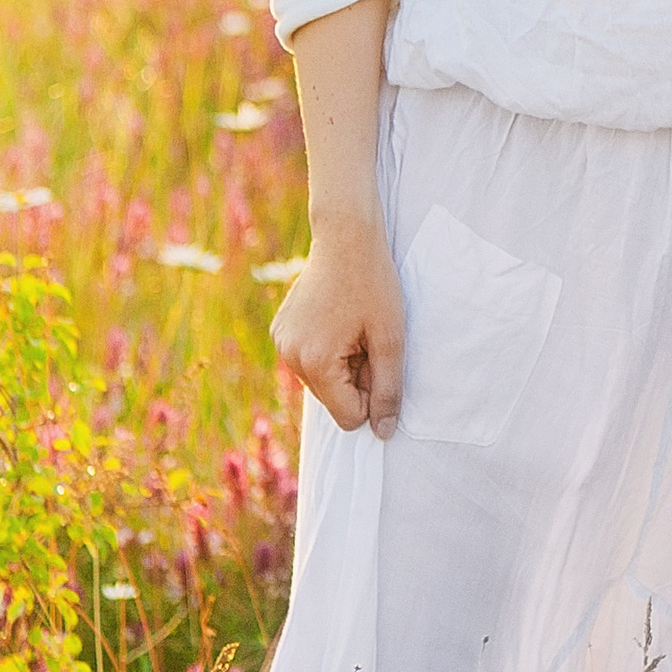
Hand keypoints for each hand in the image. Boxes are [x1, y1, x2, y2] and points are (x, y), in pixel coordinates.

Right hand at [272, 216, 406, 433]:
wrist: (345, 238)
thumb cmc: (374, 285)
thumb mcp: (390, 340)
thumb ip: (388, 390)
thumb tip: (382, 433)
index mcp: (316, 362)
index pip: (348, 417)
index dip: (372, 397)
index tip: (379, 360)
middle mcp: (290, 357)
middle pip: (334, 400)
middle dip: (357, 379)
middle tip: (368, 339)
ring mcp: (281, 343)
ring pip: (322, 383)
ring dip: (343, 366)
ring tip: (353, 328)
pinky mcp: (281, 331)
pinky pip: (310, 362)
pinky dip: (328, 352)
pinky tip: (338, 320)